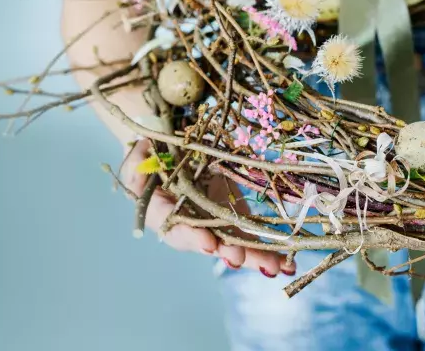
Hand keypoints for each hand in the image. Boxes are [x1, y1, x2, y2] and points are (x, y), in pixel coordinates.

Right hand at [121, 138, 296, 276]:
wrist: (174, 157)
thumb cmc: (152, 158)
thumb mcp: (139, 157)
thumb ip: (136, 164)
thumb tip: (140, 159)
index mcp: (162, 213)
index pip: (177, 227)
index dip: (193, 236)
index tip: (210, 244)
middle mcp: (191, 226)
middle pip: (211, 244)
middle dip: (228, 252)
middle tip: (241, 259)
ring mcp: (215, 225)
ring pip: (236, 245)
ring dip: (255, 258)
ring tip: (276, 267)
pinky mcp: (234, 219)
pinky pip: (251, 238)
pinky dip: (269, 252)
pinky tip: (287, 265)